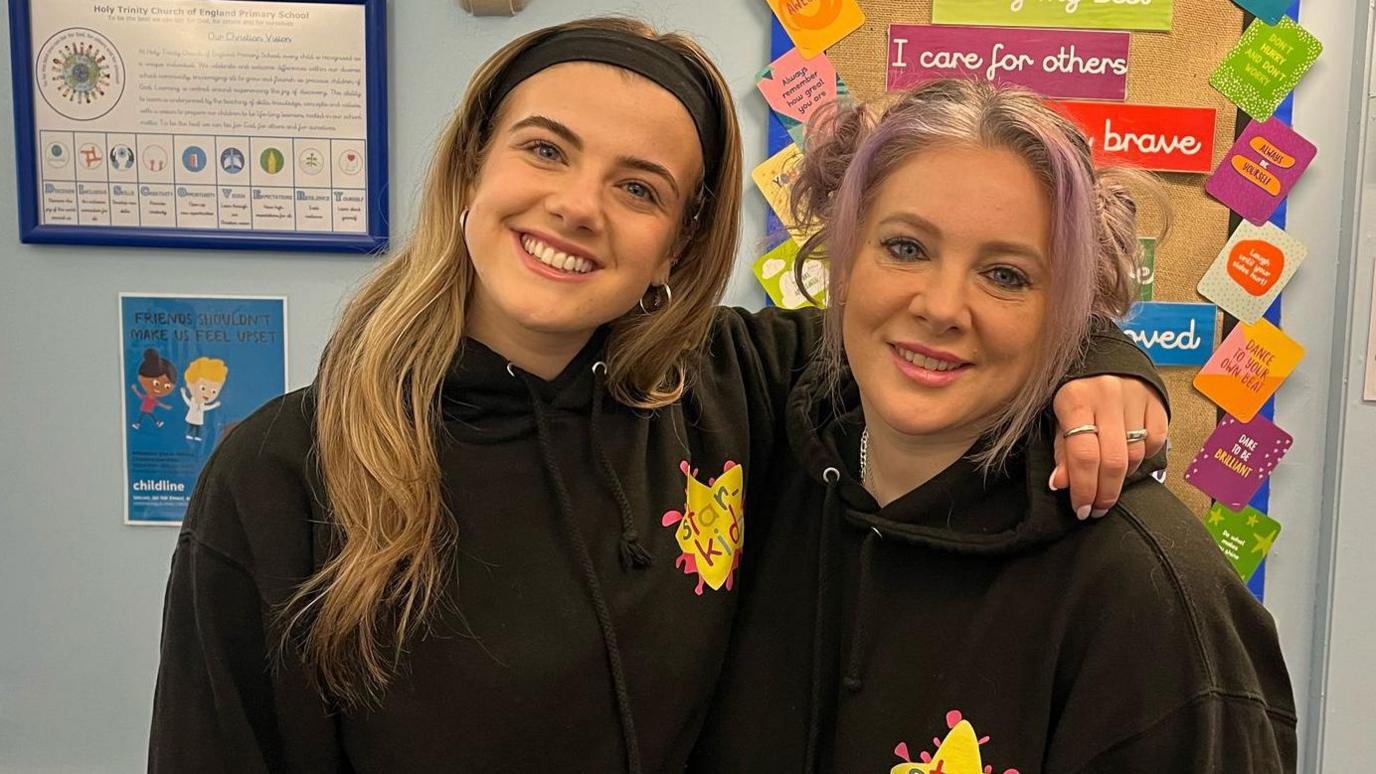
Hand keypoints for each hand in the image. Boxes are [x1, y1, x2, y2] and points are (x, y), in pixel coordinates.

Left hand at [1050, 376, 1167, 518]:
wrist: (1101, 352)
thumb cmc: (1073, 390)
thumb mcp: (1057, 416)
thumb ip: (1061, 450)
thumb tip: (1061, 484)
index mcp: (1076, 398)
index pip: (1084, 455)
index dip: (1083, 489)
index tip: (1081, 509)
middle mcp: (1109, 396)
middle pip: (1113, 460)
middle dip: (1105, 493)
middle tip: (1097, 509)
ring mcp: (1136, 396)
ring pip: (1135, 454)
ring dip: (1121, 478)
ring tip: (1107, 485)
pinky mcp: (1157, 400)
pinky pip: (1156, 441)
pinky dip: (1143, 457)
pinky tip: (1128, 461)